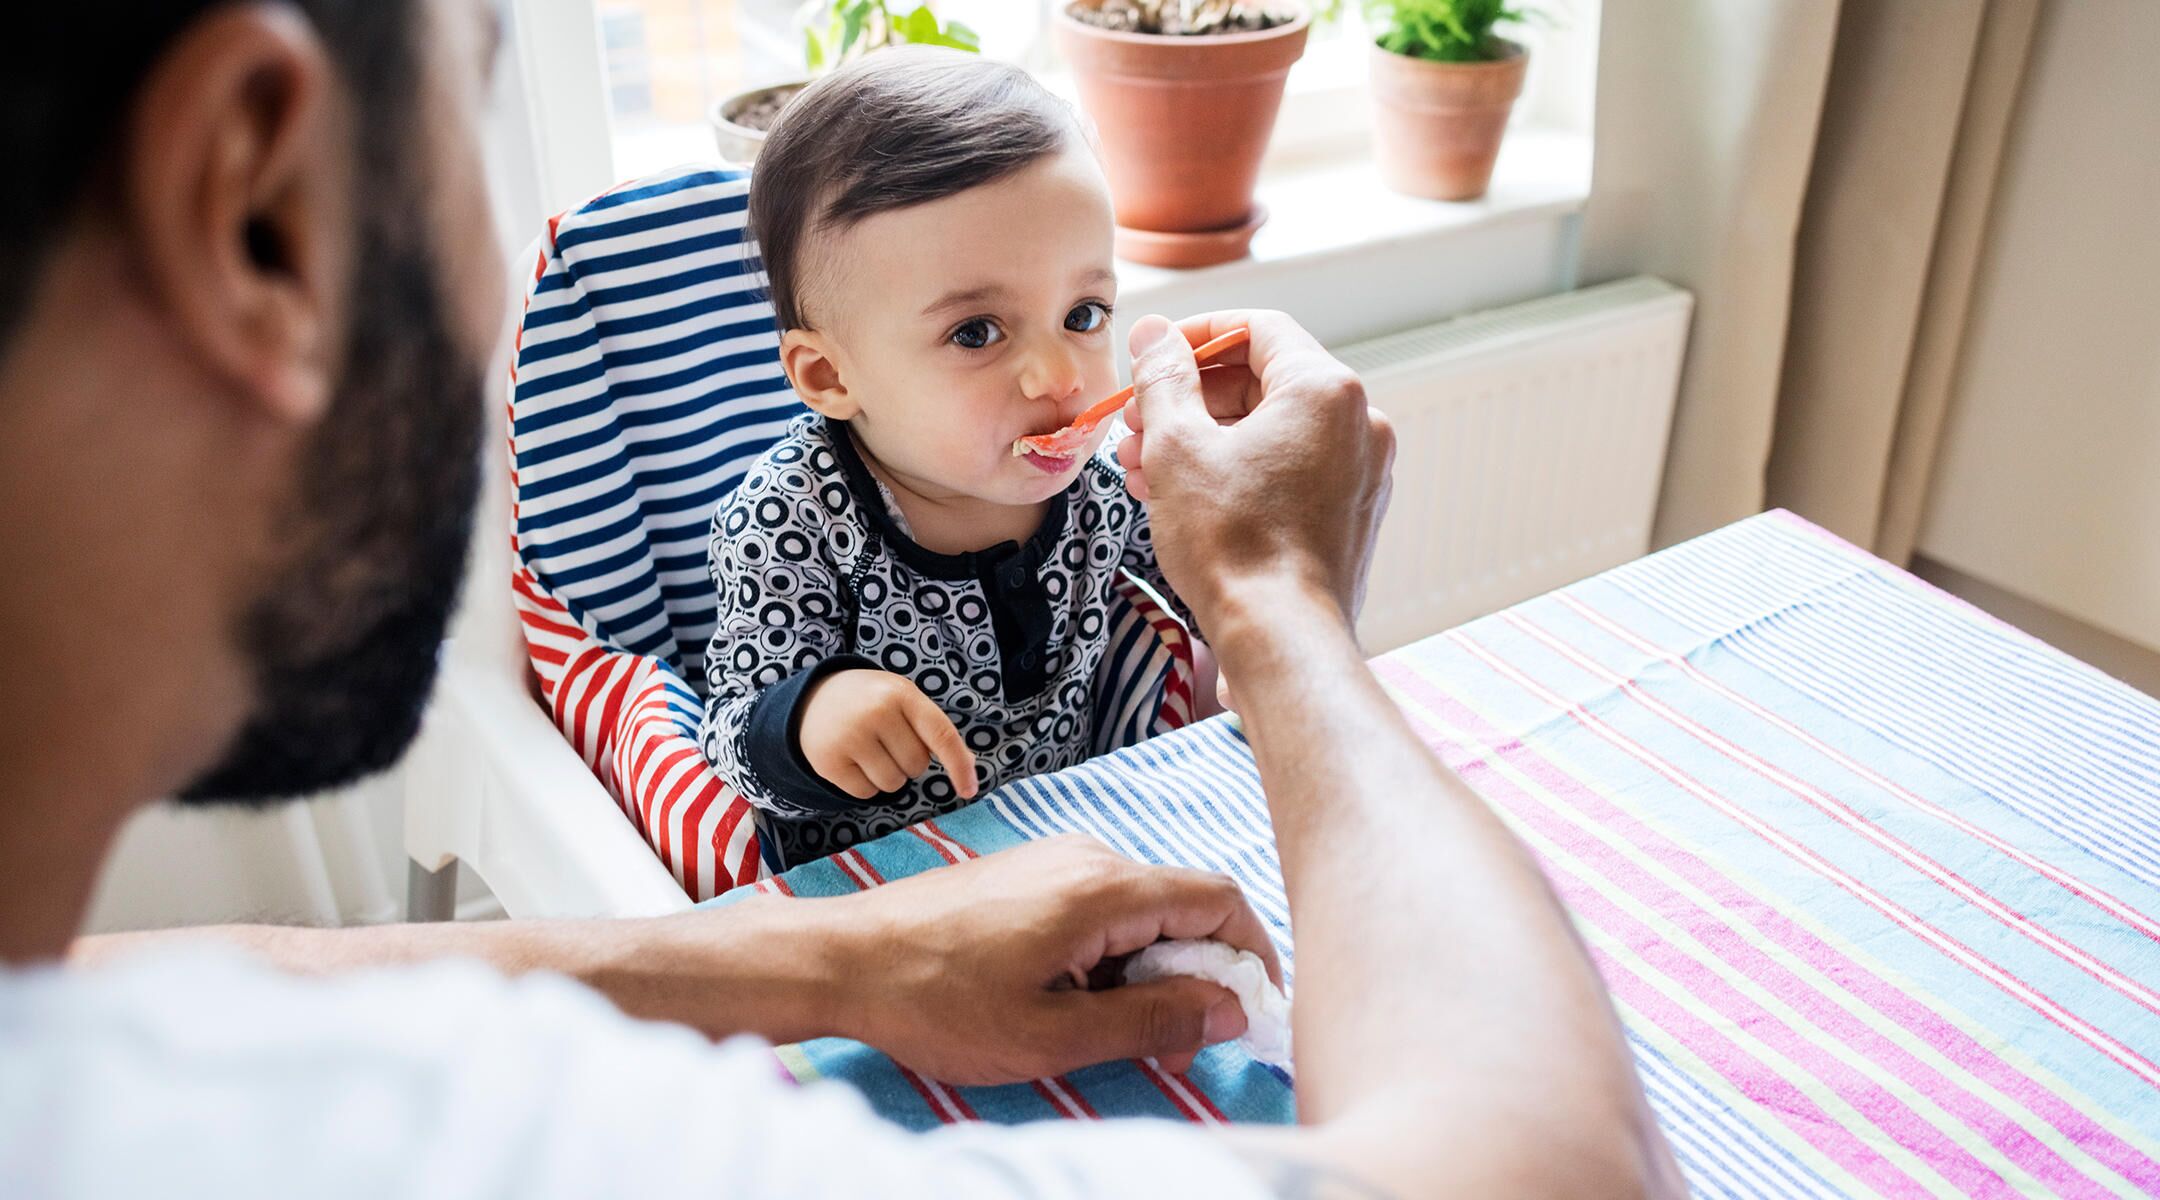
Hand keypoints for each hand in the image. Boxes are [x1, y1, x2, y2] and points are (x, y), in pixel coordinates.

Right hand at [799, 668, 976, 800]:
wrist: (812, 698)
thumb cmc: (871, 702)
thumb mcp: (902, 700)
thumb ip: (934, 729)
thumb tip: (969, 767)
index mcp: (902, 693)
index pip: (942, 735)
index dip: (959, 765)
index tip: (970, 790)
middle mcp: (876, 712)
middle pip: (917, 766)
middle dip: (908, 761)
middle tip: (886, 739)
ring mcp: (850, 736)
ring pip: (893, 784)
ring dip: (888, 775)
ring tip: (869, 749)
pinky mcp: (828, 761)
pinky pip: (866, 794)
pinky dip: (865, 784)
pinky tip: (852, 760)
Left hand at [829, 835, 1282, 1084]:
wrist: (841, 959)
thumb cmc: (936, 1001)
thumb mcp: (1052, 1035)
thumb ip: (1151, 1020)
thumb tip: (1228, 1010)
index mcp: (1103, 888)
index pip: (1219, 900)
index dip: (1250, 956)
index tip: (1248, 1013)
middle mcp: (1086, 856)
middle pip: (1182, 906)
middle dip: (1192, 977)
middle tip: (1170, 1046)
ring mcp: (1053, 859)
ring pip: (1138, 912)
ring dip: (1144, 972)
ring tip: (1100, 1032)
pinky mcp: (1026, 873)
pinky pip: (1097, 908)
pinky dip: (1107, 957)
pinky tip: (1064, 1002)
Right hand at [1116, 311, 1393, 631]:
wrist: (1281, 638)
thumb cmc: (1234, 545)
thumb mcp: (1179, 446)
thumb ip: (1164, 378)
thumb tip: (1154, 334)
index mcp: (1325, 390)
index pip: (1258, 328)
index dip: (1196, 335)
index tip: (1155, 356)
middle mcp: (1358, 423)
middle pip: (1264, 380)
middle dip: (1192, 399)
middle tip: (1137, 422)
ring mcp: (1361, 472)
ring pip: (1272, 430)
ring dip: (1205, 438)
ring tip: (1145, 467)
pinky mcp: (1350, 515)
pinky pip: (1289, 469)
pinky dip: (1239, 471)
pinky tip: (1184, 496)